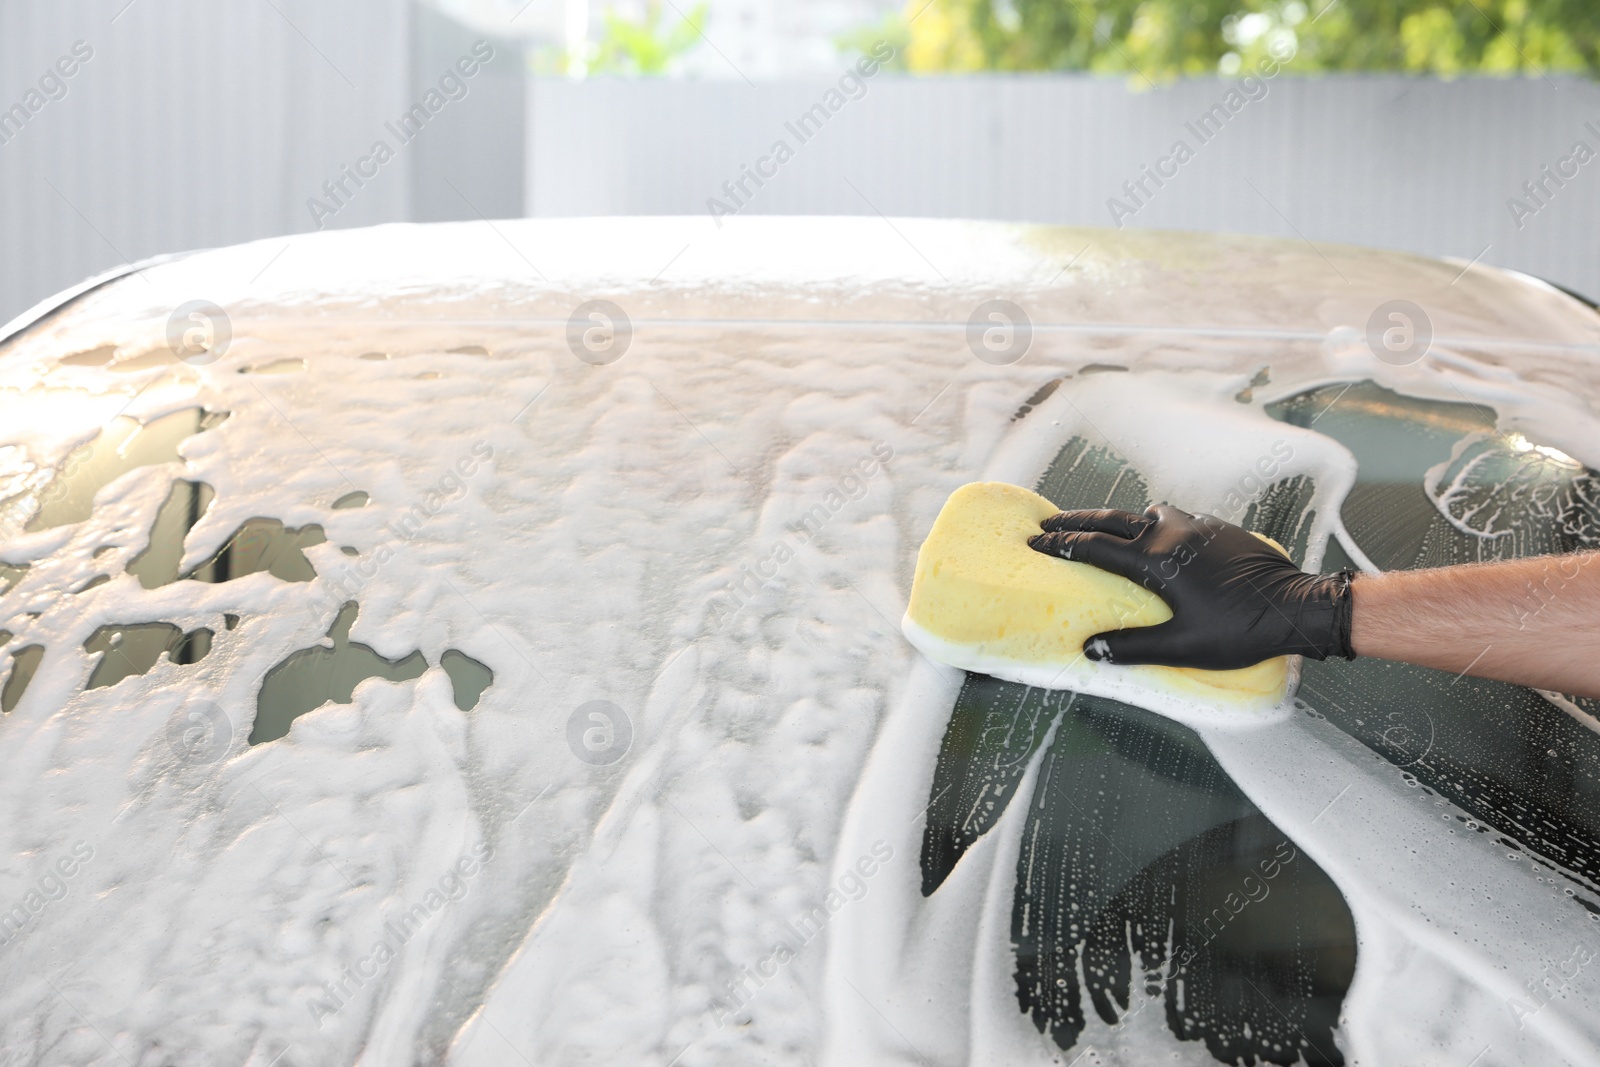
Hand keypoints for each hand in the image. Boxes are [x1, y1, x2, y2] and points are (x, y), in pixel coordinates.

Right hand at [1027, 505, 1355, 669]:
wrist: (1298, 606)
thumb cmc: (1241, 630)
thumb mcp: (1184, 647)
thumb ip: (1133, 647)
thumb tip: (1091, 648)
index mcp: (1157, 562)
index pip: (1096, 548)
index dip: (1062, 545)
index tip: (1036, 542)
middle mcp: (1172, 534)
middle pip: (1112, 520)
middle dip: (1077, 521)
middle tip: (1050, 523)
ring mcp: (1197, 525)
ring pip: (1145, 513)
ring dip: (1118, 518)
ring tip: (1103, 528)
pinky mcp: (1219, 528)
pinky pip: (1175, 517)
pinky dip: (1152, 522)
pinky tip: (1157, 536)